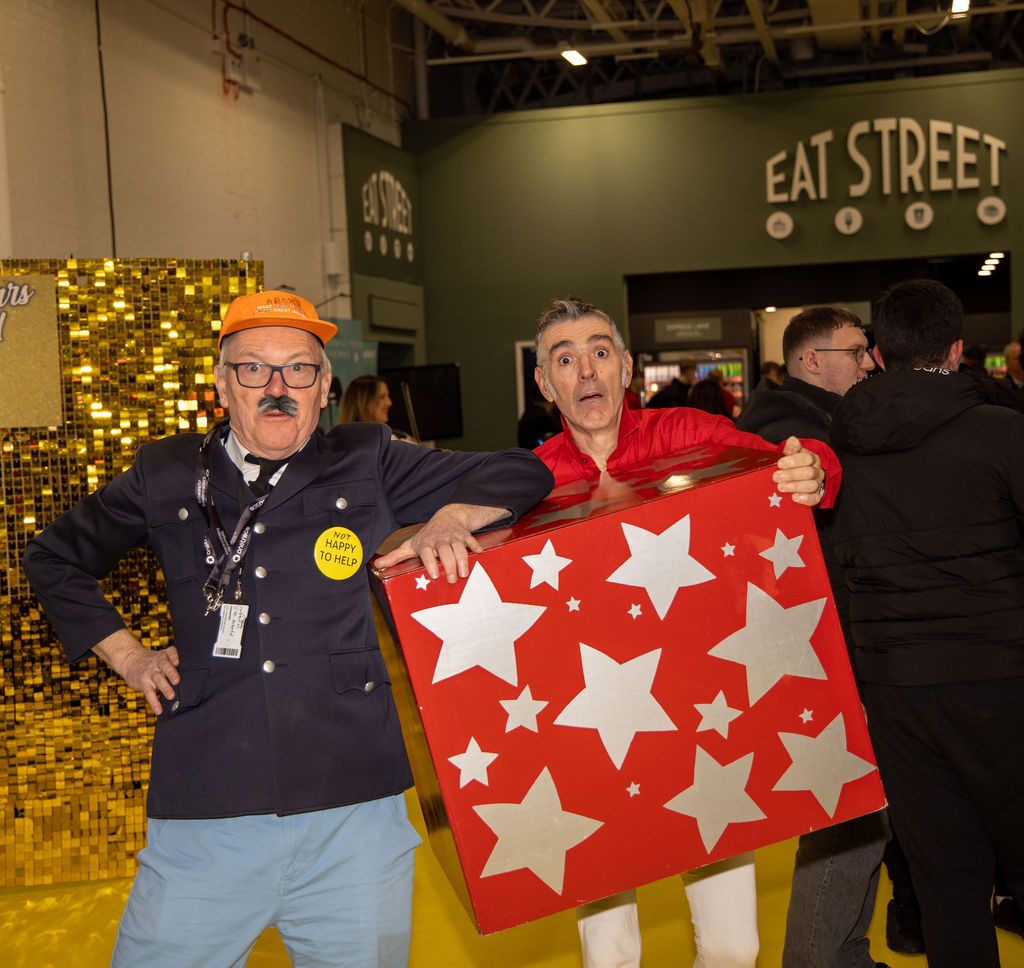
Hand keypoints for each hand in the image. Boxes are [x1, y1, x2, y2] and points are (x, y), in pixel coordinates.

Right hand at [93, 628, 179, 714]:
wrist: (129, 660)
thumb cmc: (152, 660)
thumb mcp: (161, 656)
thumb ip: (173, 664)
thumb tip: (190, 678)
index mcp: (163, 655)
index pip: (170, 652)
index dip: (174, 656)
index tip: (177, 662)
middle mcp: (157, 663)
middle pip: (164, 666)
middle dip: (171, 673)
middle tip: (177, 681)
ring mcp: (149, 673)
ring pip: (157, 679)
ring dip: (164, 688)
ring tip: (171, 696)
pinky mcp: (143, 683)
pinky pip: (149, 693)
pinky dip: (154, 702)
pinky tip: (159, 710)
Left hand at [376, 503, 505, 581]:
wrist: (447, 517)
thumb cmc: (427, 536)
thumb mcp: (411, 545)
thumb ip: (396, 556)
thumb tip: (377, 566)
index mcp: (426, 543)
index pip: (427, 552)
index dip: (430, 562)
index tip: (434, 575)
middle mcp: (439, 539)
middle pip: (445, 551)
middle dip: (449, 565)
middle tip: (453, 580)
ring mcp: (453, 537)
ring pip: (459, 547)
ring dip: (463, 559)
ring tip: (464, 573)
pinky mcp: (464, 535)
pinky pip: (471, 539)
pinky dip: (475, 546)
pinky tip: (479, 553)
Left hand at [772, 436, 824, 506]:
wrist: (798, 479)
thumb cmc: (792, 465)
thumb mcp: (791, 454)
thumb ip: (792, 447)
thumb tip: (792, 440)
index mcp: (811, 459)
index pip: (807, 458)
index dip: (793, 461)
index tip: (780, 463)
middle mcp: (816, 471)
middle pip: (809, 472)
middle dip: (791, 474)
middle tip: (776, 477)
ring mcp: (817, 484)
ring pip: (811, 485)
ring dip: (795, 486)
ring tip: (781, 487)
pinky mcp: (816, 496)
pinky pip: (814, 498)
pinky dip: (805, 498)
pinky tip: (794, 497)